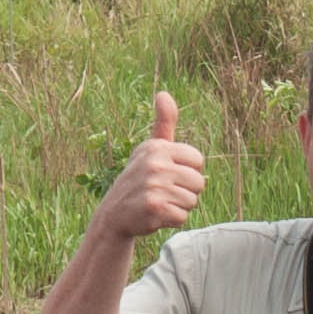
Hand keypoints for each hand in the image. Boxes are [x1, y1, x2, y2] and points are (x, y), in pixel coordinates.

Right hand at [93, 92, 205, 243]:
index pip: (198, 161)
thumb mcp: (150, 149)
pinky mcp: (154, 208)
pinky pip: (182, 216)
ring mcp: (154, 186)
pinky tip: (155, 215)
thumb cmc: (139, 178)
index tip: (168, 174)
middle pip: (199, 183)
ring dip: (178, 207)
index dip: (187, 171)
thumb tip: (163, 94)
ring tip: (159, 202)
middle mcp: (155, 164)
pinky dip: (171, 220)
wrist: (114, 214)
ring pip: (192, 201)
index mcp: (157, 148)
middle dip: (185, 191)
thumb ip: (163, 123)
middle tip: (163, 192)